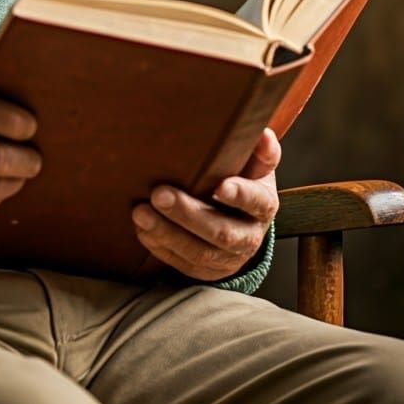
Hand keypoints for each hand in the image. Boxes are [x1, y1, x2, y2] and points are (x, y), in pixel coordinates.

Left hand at [131, 127, 280, 280]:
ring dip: (167, 232)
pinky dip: (161, 247)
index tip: (221, 186)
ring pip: (198, 252)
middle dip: (188, 214)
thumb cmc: (241, 179)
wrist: (239, 219)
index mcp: (263, 205)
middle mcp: (249, 236)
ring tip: (140, 212)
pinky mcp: (206, 270)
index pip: (256, 202)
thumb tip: (263, 134)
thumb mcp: (253, 165)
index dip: (241, 195)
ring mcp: (227, 258)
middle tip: (159, 194)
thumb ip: (258, 152)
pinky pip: (183, 263)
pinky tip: (142, 230)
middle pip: (222, 232)